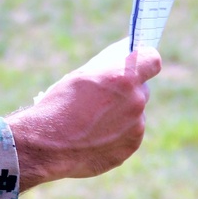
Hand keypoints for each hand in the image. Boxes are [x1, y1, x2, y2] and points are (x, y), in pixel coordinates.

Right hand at [8, 42, 161, 190]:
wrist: (46, 146)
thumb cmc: (59, 105)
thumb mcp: (82, 75)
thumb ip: (110, 63)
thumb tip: (128, 50)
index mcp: (124, 79)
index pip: (152, 60)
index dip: (144, 60)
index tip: (136, 63)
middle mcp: (135, 102)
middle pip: (141, 89)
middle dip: (126, 91)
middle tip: (102, 98)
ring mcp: (135, 128)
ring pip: (134, 114)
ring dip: (120, 114)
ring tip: (91, 122)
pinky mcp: (129, 148)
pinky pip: (128, 135)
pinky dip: (116, 134)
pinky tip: (93, 137)